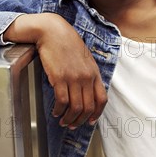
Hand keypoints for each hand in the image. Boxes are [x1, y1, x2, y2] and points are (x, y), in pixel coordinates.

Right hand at [4, 13, 106, 128]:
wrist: (53, 32)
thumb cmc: (67, 44)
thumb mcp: (84, 59)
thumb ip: (88, 74)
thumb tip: (86, 91)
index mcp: (94, 73)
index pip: (102, 99)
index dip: (97, 114)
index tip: (90, 121)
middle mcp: (87, 77)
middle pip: (88, 107)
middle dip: (80, 120)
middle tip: (72, 125)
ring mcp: (74, 78)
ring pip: (76, 108)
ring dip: (69, 118)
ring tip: (63, 121)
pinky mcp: (60, 78)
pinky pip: (62, 101)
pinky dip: (59, 110)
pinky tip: (56, 112)